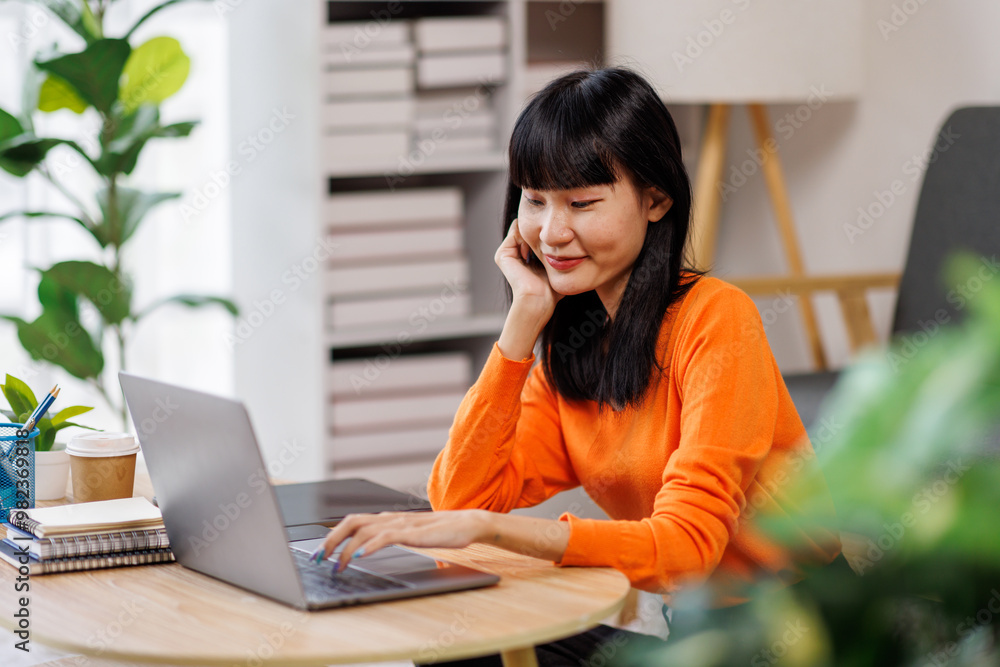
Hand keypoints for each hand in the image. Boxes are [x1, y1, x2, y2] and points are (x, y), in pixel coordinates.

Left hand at [311, 510, 492, 572]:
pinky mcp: (413, 532)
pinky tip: (359, 555)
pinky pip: (386, 536)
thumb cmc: (442, 531)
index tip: (319, 553)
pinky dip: (369, 546)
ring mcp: (401, 524)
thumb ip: (390, 536)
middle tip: (318, 559)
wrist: (468, 524)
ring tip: (335, 564)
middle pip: (351, 522)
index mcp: (388, 519)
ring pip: (363, 529)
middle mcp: (390, 518)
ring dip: (344, 547)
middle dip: (330, 540)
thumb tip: (369, 547)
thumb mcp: (409, 535)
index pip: (352, 522)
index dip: (332, 535)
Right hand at [494, 218, 561, 316]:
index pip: (536, 234)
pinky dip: (526, 237)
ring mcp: (507, 254)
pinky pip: (515, 232)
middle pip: (529, 229)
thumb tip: (569, 240)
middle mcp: (515, 254)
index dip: (547, 234)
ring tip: (538, 251)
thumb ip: (560, 254)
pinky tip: (530, 252)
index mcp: (526, 257)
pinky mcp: (502, 255)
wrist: (538, 300)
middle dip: (540, 232)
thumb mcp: (558, 267)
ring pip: (523, 228)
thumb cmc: (551, 289)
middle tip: (548, 246)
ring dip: (534, 235)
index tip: (555, 245)